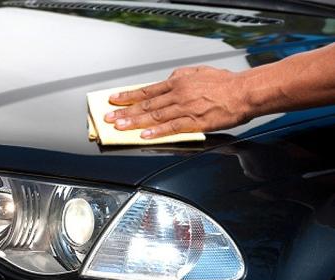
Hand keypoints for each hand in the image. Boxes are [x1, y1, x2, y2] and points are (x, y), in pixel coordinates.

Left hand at [104, 66, 251, 138]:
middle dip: (125, 111)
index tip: (114, 99)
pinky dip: (156, 132)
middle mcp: (177, 94)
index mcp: (178, 82)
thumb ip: (181, 76)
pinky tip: (144, 135)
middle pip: (146, 104)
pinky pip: (171, 128)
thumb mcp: (199, 72)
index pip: (147, 90)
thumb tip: (168, 80)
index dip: (128, 96)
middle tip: (109, 117)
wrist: (244, 92)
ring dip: (134, 122)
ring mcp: (185, 108)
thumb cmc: (224, 83)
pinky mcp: (194, 122)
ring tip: (119, 126)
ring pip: (154, 116)